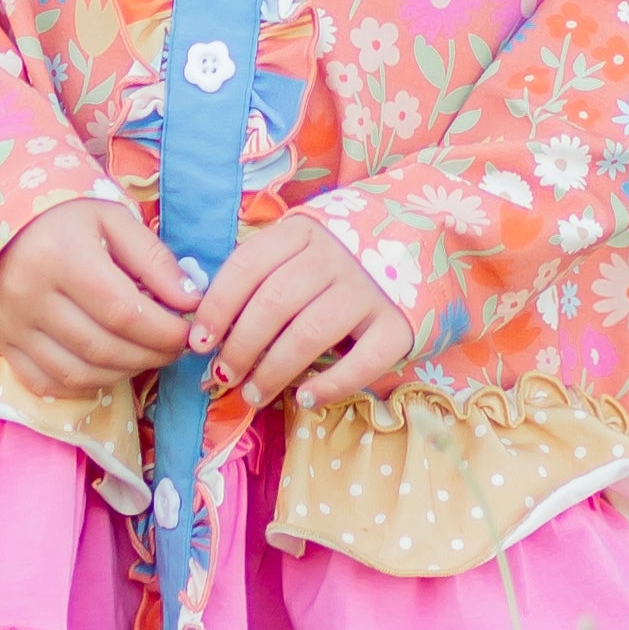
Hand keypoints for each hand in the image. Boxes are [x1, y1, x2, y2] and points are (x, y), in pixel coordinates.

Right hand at [0, 195, 197, 395]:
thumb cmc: (65, 220)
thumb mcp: (114, 221)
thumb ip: (155, 259)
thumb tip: (191, 301)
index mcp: (59, 257)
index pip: (122, 312)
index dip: (163, 330)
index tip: (189, 332)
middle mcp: (30, 296)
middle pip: (103, 347)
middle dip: (151, 355)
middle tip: (174, 348)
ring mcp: (12, 327)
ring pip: (79, 373)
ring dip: (124, 372)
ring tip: (146, 354)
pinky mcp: (4, 346)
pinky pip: (50, 384)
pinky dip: (87, 383)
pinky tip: (109, 365)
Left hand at [186, 210, 415, 416]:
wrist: (429, 240)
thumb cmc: (347, 255)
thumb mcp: (305, 246)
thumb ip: (265, 274)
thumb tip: (210, 328)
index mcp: (303, 231)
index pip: (247, 266)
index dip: (217, 307)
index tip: (198, 342)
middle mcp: (336, 255)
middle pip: (273, 304)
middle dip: (240, 347)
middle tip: (224, 377)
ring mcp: (371, 288)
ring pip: (309, 334)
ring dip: (273, 371)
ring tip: (254, 395)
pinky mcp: (400, 323)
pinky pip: (363, 361)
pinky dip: (331, 385)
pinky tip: (306, 398)